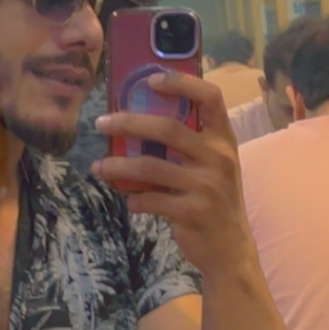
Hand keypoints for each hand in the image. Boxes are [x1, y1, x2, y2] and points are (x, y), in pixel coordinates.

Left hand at [93, 71, 253, 275]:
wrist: (230, 249)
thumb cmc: (215, 200)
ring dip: (118, 166)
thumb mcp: (213, 167)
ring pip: (150, 166)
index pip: (211, 97)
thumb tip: (138, 120)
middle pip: (168, 128)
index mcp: (224, 140)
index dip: (182, 83)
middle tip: (102, 123)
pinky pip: (150, 199)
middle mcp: (218, 158)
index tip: (150, 80)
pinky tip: (128, 200)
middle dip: (129, 122)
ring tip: (98, 167)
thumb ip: (189, 144)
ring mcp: (206, 186)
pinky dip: (134, 199)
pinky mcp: (192, 212)